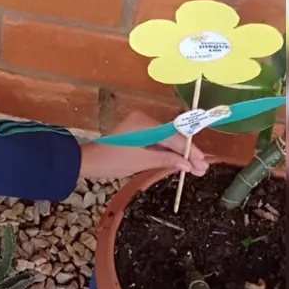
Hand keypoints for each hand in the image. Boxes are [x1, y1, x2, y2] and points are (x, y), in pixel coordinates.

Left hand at [78, 111, 209, 179]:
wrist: (86, 162)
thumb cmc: (110, 161)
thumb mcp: (141, 162)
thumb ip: (165, 161)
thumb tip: (187, 165)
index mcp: (143, 123)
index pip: (174, 136)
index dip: (189, 151)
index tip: (202, 163)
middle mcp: (143, 119)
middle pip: (172, 136)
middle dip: (187, 153)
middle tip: (202, 168)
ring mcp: (139, 125)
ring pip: (166, 139)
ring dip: (178, 154)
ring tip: (195, 169)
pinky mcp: (136, 133)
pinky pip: (157, 141)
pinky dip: (166, 152)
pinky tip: (179, 163)